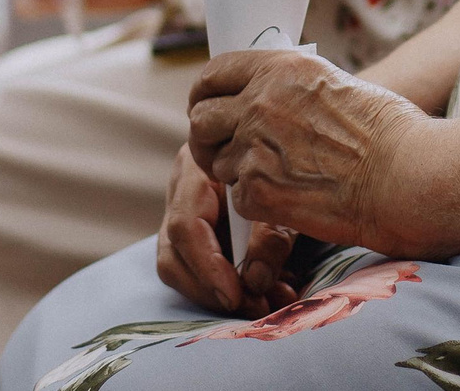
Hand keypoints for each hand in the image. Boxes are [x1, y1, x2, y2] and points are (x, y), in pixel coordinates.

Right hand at [156, 143, 299, 315]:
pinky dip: (227, 288)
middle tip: (257, 308)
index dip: (207, 267)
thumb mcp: (283, 197)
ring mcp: (181, 216)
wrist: (286, 150)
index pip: (185, 227)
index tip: (234, 296)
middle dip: (212, 290)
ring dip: (219, 296)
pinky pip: (197, 271)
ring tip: (265, 304)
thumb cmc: (281, 166)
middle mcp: (179, 194)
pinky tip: (264, 294)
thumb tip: (254, 282)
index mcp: (196, 171)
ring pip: (181, 269)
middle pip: (174, 256)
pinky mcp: (193, 236)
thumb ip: (271, 237)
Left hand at [189, 50, 439, 257]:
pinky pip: (238, 198)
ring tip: (278, 178)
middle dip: (208, 138)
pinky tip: (292, 199)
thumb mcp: (335, 85)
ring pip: (216, 163)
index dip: (205, 95)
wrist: (406, 176)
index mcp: (280, 68)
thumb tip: (264, 99)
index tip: (209, 108)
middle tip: (225, 152)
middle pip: (200, 120)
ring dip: (237, 173)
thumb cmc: (388, 132)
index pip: (213, 74)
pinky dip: (258, 203)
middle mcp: (260, 102)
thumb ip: (290, 90)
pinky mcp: (256, 191)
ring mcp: (254, 147)